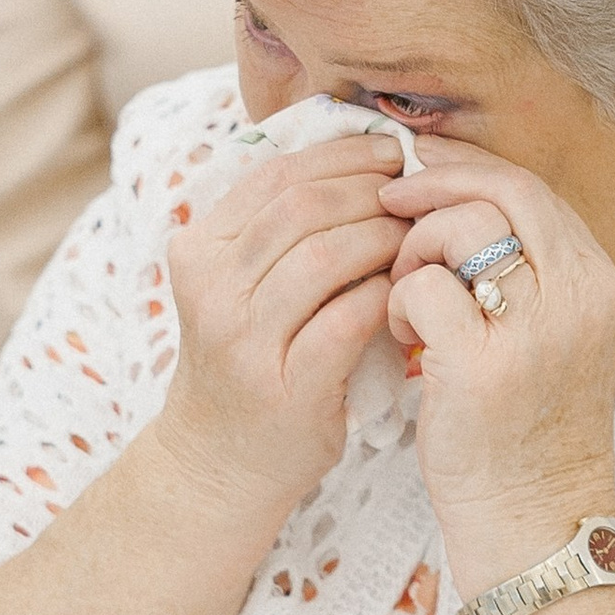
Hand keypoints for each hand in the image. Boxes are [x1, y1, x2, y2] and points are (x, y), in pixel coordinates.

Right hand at [157, 132, 405, 526]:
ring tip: (416, 238)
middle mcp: (211, 288)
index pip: (274, 174)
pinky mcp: (284, 386)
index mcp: (198, 248)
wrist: (220, 460)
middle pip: (302, 207)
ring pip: (326, 255)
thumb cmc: (247, 357)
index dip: (341, 155)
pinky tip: (408, 290)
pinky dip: (386, 294)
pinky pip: (348, 318)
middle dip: (370, 190)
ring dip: (384, 238)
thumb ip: (276, 228)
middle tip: (414, 194)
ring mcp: (243, 339)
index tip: (389, 155)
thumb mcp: (237, 284)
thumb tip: (358, 156)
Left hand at [381, 139, 614, 585]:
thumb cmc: (527, 431)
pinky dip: (399, 301)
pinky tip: (404, 339)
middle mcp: (581, 297)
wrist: (536, 524)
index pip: (532, 187)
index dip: (468, 166)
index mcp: (600, 283)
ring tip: (407, 298)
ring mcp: (537, 331)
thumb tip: (459, 194)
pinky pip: (422, 288)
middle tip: (390, 202)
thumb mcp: (552, 338)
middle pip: (503, 189)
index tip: (419, 165)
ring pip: (460, 229)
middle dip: (434, 184)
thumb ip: (525, 271)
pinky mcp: (484, 367)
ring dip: (414, 250)